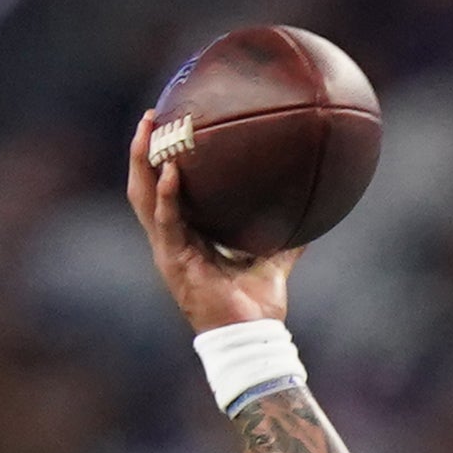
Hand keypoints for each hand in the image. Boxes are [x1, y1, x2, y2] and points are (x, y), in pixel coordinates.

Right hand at [126, 110, 297, 331]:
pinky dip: (167, 196)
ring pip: (143, 197)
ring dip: (141, 162)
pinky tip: (171, 171)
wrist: (252, 336)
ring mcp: (167, 250)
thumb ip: (286, 237)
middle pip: (143, 186)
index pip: (163, 191)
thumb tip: (310, 212)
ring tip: (149, 130)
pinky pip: (166, 222)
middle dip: (142, 151)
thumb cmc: (257, 305)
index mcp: (186, 237)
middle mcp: (170, 240)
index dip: (159, 161)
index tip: (168, 127)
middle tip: (152, 116)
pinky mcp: (173, 262)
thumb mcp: (273, 261)